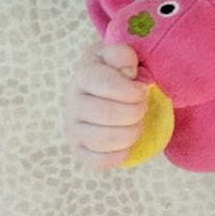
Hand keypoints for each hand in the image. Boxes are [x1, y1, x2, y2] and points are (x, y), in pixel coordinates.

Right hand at [64, 42, 146, 169]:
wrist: (102, 86)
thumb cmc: (116, 69)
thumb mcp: (120, 54)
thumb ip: (124, 55)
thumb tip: (128, 72)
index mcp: (84, 75)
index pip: (109, 86)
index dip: (133, 91)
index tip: (142, 89)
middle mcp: (72, 102)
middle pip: (109, 114)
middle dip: (136, 111)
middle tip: (142, 106)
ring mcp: (72, 128)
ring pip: (104, 139)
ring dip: (131, 132)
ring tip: (136, 123)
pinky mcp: (78, 149)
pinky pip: (98, 161)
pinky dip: (120, 154)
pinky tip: (128, 143)